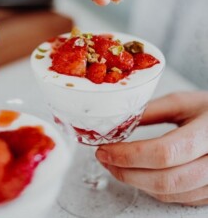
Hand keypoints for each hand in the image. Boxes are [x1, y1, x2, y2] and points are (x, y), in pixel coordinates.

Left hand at [96, 91, 207, 205]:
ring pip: (169, 193)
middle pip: (164, 180)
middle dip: (125, 172)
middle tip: (105, 158)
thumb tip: (118, 122)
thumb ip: (151, 111)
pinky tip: (138, 173)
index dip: (129, 156)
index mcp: (207, 133)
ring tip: (116, 165)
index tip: (105, 149)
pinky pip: (176, 198)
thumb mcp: (182, 103)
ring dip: (135, 181)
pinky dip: (151, 188)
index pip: (164, 153)